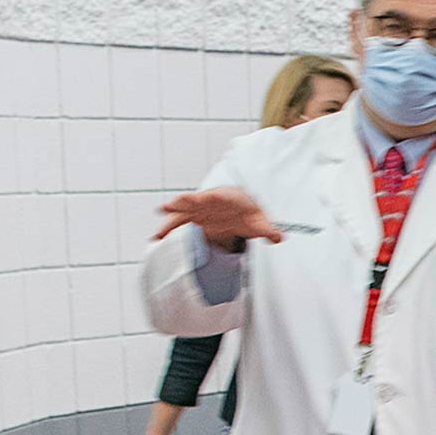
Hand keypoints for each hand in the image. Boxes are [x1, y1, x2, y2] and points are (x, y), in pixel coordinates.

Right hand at [153, 187, 280, 249]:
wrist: (242, 207)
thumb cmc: (250, 211)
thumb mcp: (261, 220)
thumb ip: (268, 229)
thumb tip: (279, 238)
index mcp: (227, 198)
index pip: (217, 196)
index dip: (209, 197)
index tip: (201, 199)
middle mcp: (210, 202)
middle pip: (195, 200)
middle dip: (184, 202)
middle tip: (170, 204)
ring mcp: (200, 210)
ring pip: (183, 212)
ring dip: (170, 217)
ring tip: (157, 224)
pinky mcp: (195, 218)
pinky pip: (180, 223)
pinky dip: (168, 229)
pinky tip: (156, 238)